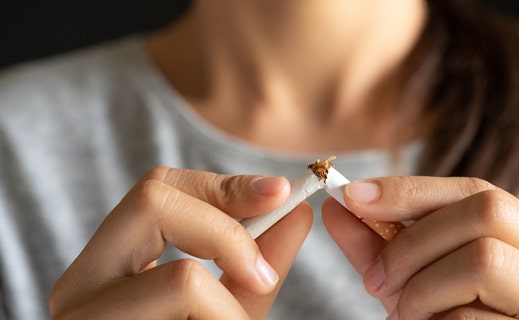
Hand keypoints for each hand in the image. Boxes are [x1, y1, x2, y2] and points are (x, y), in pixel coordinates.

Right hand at [50, 166, 312, 318]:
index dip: (224, 185)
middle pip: (152, 201)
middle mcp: (80, 286)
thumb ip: (258, 259)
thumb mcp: (230, 306)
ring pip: (182, 279)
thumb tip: (297, 210)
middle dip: (228, 233)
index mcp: (109, 263)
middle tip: (261, 278)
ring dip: (229, 309)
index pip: (157, 189)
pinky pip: (187, 316)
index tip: (282, 194)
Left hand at [323, 176, 518, 318]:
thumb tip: (337, 205)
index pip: (477, 190)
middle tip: (376, 281)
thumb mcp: (421, 283)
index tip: (352, 197)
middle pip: (486, 211)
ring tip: (407, 316)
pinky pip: (478, 317)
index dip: (410, 190)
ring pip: (484, 259)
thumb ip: (384, 246)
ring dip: (424, 289)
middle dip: (413, 242)